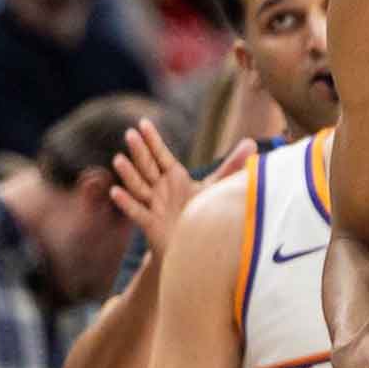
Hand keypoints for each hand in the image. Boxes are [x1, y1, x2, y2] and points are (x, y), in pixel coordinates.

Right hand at [109, 121, 254, 259]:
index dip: (153, 140)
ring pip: (138, 187)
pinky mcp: (152, 225)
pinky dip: (126, 202)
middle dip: (139, 151)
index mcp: (175, 177)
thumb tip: (252, 142)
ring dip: (128, 174)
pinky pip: (137, 212)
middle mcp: (161, 189)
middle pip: (147, 167)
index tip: (142, 122)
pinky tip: (115, 192)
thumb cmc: (201, 212)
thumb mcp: (217, 187)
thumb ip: (233, 165)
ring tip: (118, 158)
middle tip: (129, 133)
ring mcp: (154, 206)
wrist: (192, 245)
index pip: (162, 155)